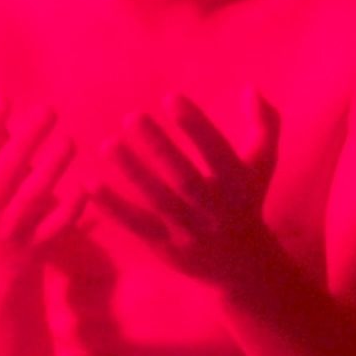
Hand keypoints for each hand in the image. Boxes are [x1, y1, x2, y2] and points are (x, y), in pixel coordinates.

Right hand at [0, 96, 84, 264]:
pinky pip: (54, 228)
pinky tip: (84, 187)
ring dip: (51, 168)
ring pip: (30, 199)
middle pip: (2, 173)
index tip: (3, 99)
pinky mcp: (33, 249)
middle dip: (25, 140)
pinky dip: (69, 209)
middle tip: (49, 110)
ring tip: (69, 141)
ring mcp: (7, 232)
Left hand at [89, 89, 280, 286]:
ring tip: (108, 144)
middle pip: (184, 176)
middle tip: (132, 117)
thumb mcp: (263, 163)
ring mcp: (189, 230)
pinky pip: (137, 225)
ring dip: (132, 173)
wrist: (244, 267)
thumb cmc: (247, 200)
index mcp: (237, 182)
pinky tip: (90, 182)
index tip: (170, 97)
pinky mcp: (166, 247)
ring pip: (158, 200)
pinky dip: (113, 206)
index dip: (195, 125)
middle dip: (158, 147)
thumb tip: (251, 88)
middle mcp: (213, 208)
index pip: (216, 150)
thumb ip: (264, 124)